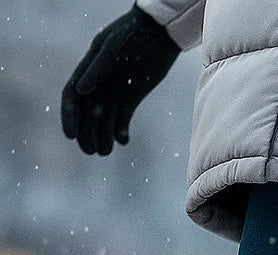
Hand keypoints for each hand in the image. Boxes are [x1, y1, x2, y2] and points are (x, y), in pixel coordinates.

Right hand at [61, 3, 180, 155]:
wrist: (161, 31)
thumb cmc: (135, 34)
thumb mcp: (114, 47)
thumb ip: (98, 68)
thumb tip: (80, 91)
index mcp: (90, 68)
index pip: (72, 95)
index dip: (69, 115)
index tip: (70, 135)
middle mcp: (100, 81)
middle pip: (87, 111)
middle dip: (86, 132)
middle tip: (90, 151)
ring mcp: (116, 89)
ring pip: (104, 117)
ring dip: (103, 135)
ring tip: (104, 152)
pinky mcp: (132, 96)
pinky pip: (123, 116)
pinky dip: (121, 130)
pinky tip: (123, 141)